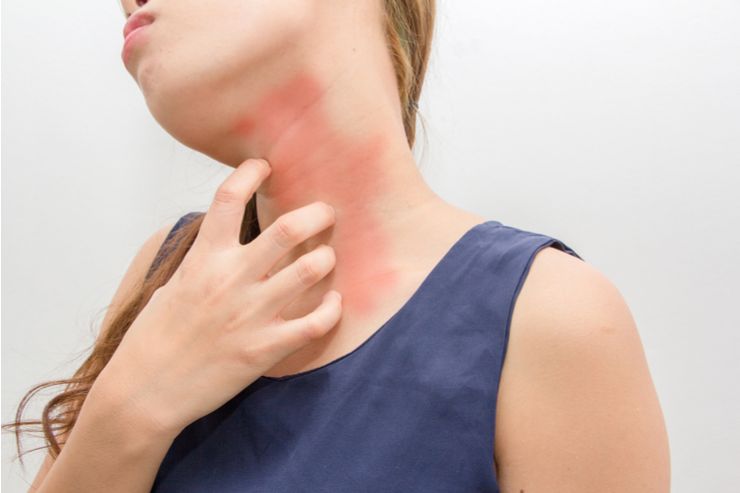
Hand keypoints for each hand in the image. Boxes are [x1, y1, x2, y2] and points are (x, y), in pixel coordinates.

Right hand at [95, 158, 341, 438]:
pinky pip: (316, 321)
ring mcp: (251, 313)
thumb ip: (203, 261)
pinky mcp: (265, 348)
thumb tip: (222, 243)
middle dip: (317, 214)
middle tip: (326, 213)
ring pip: (311, 268)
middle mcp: (231, 279)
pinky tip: (332, 303)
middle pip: (288, 228)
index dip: (250, 172)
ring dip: (327, 258)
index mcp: (204, 259)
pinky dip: (332, 308)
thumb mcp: (173, 286)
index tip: (265, 165)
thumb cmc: (154, 338)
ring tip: (327, 259)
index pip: (228, 198)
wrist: (145, 392)